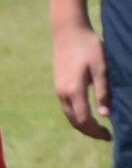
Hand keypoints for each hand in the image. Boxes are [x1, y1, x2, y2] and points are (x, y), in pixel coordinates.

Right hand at [52, 22, 111, 137]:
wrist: (68, 31)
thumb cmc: (88, 46)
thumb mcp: (101, 67)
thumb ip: (103, 92)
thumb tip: (106, 114)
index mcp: (74, 90)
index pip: (84, 120)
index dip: (96, 131)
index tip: (109, 135)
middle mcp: (63, 94)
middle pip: (75, 122)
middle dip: (90, 132)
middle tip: (105, 135)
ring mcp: (59, 91)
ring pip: (70, 116)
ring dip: (83, 125)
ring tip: (98, 127)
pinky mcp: (59, 86)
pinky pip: (67, 108)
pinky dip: (77, 116)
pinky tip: (88, 113)